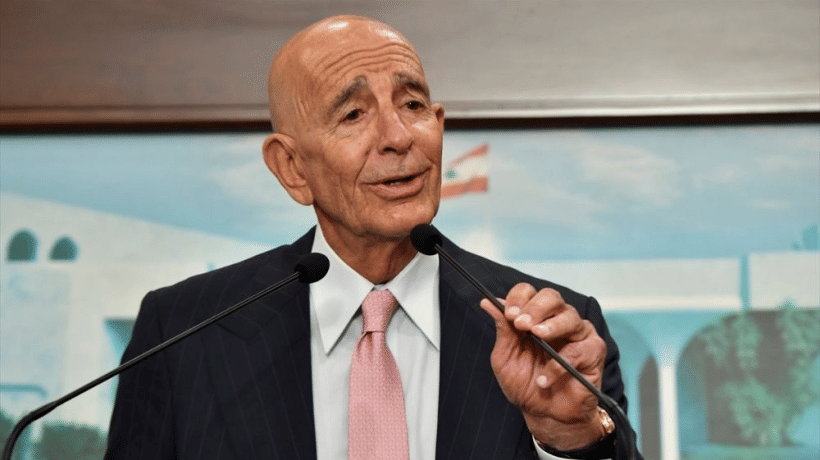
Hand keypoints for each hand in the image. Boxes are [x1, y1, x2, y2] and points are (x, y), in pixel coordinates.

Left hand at [478, 282, 607, 450]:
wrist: (545, 413)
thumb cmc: (526, 384)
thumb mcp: (506, 357)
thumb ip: (502, 330)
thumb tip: (488, 302)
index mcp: (534, 316)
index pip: (528, 293)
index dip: (518, 299)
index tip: (509, 314)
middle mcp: (557, 319)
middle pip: (551, 297)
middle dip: (535, 308)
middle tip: (521, 323)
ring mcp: (577, 333)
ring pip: (569, 316)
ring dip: (551, 325)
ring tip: (538, 336)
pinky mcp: (593, 351)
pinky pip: (578, 351)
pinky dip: (559, 365)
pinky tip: (545, 378)